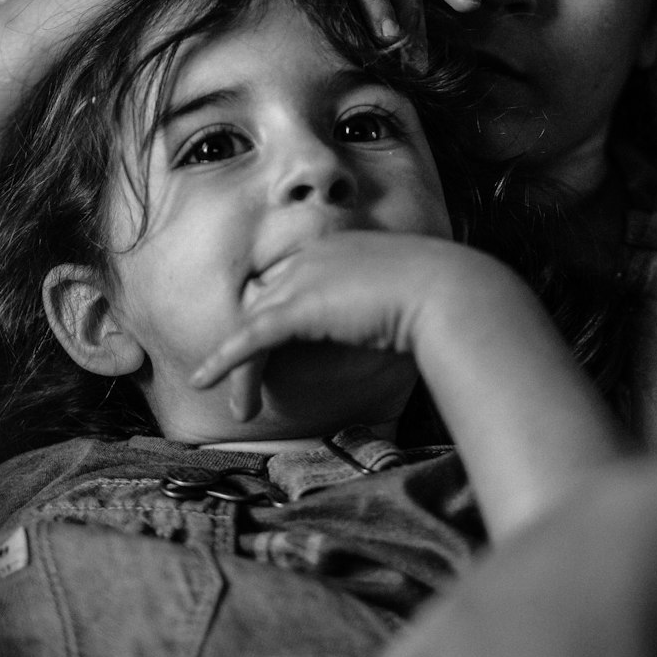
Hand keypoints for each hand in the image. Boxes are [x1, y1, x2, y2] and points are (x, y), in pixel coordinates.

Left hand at [191, 233, 471, 416]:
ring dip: (241, 369)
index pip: (291, 284)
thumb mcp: (407, 297)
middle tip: (246, 387)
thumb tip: (388, 332)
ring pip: (255, 325)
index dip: (275, 320)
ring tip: (241, 408)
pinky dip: (225, 361)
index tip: (272, 352)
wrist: (451, 291)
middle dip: (250, 347)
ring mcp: (305, 277)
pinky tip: (205, 380)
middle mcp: (314, 255)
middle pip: (265, 304)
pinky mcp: (300, 306)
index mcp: (338, 248)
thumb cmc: (445, 299)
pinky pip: (251, 338)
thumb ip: (384, 306)